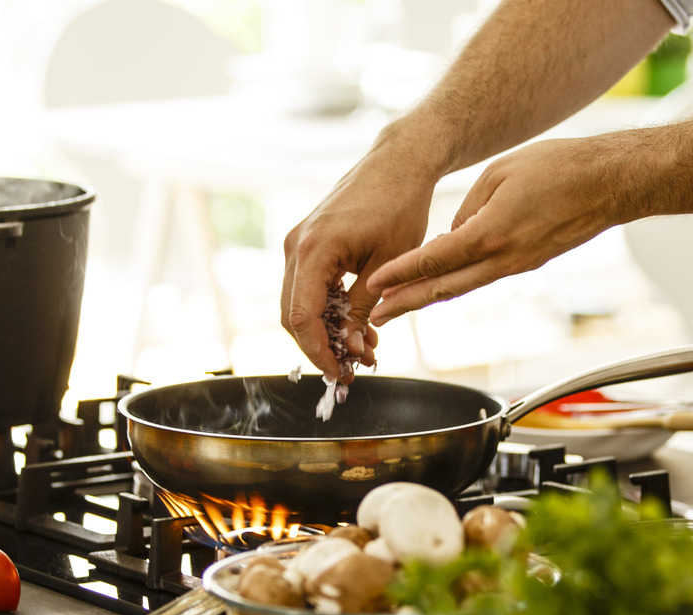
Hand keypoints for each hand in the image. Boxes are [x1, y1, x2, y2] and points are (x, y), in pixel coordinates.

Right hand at [281, 146, 438, 379]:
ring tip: (363, 349)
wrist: (399, 162)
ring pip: (299, 303)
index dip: (318, 352)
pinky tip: (356, 325)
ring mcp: (298, 242)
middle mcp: (296, 245)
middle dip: (320, 347)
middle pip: (292, 315)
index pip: (301, 317)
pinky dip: (328, 310)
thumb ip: (364, 309)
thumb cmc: (400, 205)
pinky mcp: (308, 243)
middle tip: (352, 369)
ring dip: (325, 331)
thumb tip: (352, 349)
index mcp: (313, 249)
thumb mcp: (388, 266)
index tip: (341, 374)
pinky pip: (308, 286)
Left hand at [367, 136, 629, 324]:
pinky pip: (483, 277)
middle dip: (406, 303)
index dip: (401, 273)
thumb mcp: (500, 173)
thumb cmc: (559, 168)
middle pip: (444, 288)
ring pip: (463, 287)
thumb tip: (451, 234)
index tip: (374, 284)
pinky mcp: (527, 263)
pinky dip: (456, 283)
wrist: (609, 183)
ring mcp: (517, 265)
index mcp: (492, 233)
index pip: (436, 259)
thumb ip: (468, 207)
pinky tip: (439, 284)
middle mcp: (503, 258)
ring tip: (398, 307)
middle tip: (376, 316)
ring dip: (428, 298)